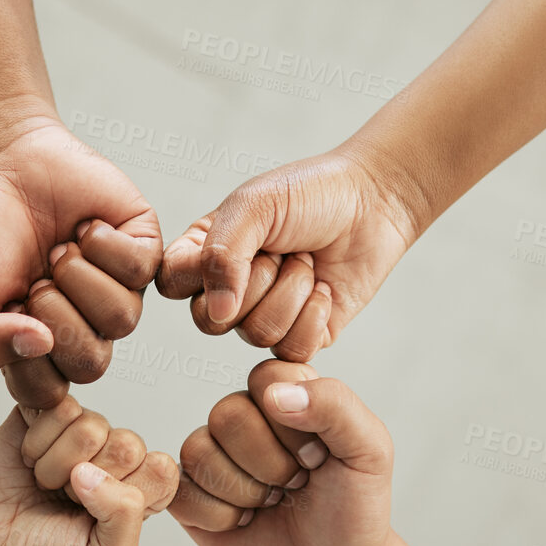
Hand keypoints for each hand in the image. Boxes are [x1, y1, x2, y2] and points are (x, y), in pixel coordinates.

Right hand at [0, 117, 162, 407]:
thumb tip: (37, 346)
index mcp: (39, 350)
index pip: (47, 393)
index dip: (25, 357)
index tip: (5, 309)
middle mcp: (83, 328)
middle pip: (91, 363)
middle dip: (56, 317)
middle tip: (34, 279)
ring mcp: (116, 292)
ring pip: (121, 320)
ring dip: (80, 279)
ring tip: (58, 250)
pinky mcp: (141, 251)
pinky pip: (141, 271)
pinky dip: (104, 246)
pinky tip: (84, 229)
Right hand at [0, 396, 178, 545]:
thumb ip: (125, 520)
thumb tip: (96, 473)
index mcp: (138, 494)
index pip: (162, 471)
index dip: (126, 493)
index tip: (94, 517)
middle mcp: (114, 460)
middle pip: (129, 444)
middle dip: (86, 481)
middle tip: (63, 499)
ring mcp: (81, 434)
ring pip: (92, 425)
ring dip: (57, 464)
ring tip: (44, 482)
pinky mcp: (47, 414)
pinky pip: (59, 407)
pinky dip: (38, 441)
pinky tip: (28, 460)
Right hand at [156, 147, 421, 361]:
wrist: (374, 203)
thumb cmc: (310, 195)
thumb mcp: (254, 206)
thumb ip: (221, 255)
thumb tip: (218, 313)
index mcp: (205, 253)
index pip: (172, 284)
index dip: (199, 274)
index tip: (237, 245)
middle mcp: (229, 290)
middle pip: (211, 321)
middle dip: (256, 281)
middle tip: (281, 250)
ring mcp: (264, 316)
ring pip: (256, 335)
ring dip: (291, 292)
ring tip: (306, 262)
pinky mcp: (301, 337)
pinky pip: (291, 350)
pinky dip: (313, 316)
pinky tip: (324, 289)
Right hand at [169, 359, 396, 545]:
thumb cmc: (353, 509)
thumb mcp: (369, 452)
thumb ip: (336, 406)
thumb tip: (274, 395)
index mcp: (287, 394)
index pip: (265, 379)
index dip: (293, 425)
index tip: (319, 456)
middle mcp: (245, 416)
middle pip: (226, 415)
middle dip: (269, 464)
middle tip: (294, 484)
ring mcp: (214, 455)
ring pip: (199, 453)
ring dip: (244, 492)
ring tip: (270, 502)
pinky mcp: (192, 494)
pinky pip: (181, 491)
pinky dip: (219, 517)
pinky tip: (245, 522)